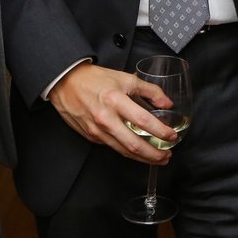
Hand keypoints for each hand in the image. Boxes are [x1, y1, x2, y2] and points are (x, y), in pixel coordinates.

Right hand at [50, 62, 175, 163]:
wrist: (65, 83)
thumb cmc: (95, 79)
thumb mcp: (125, 78)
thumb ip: (150, 91)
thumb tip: (167, 104)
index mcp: (115, 100)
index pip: (143, 121)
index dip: (160, 131)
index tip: (172, 136)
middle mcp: (106, 119)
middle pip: (134, 144)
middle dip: (154, 154)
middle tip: (167, 155)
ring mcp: (97, 131)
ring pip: (123, 150)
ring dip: (143, 157)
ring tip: (157, 158)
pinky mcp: (91, 137)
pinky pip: (113, 147)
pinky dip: (128, 151)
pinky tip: (138, 151)